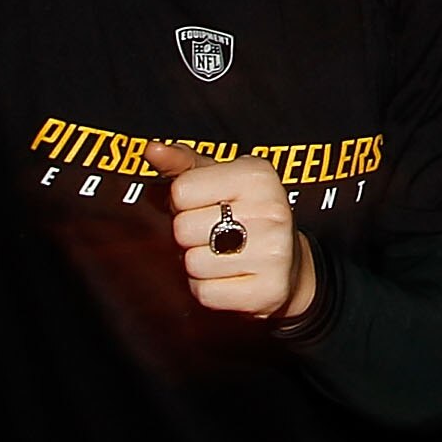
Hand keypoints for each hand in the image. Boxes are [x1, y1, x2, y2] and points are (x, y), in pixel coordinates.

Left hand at [143, 141, 311, 319]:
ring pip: (192, 264)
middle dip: (189, 235)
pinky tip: (228, 277)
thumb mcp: (218, 178)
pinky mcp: (269, 291)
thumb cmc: (244, 211)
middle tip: (212, 234)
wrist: (291, 262)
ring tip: (221, 255)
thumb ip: (181, 163)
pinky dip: (207, 289)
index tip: (204, 206)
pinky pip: (205, 293)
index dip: (183, 203)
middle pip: (183, 229)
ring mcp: (274, 253)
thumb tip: (151, 149)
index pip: (181, 191)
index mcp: (257, 175)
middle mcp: (271, 210)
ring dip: (197, 263)